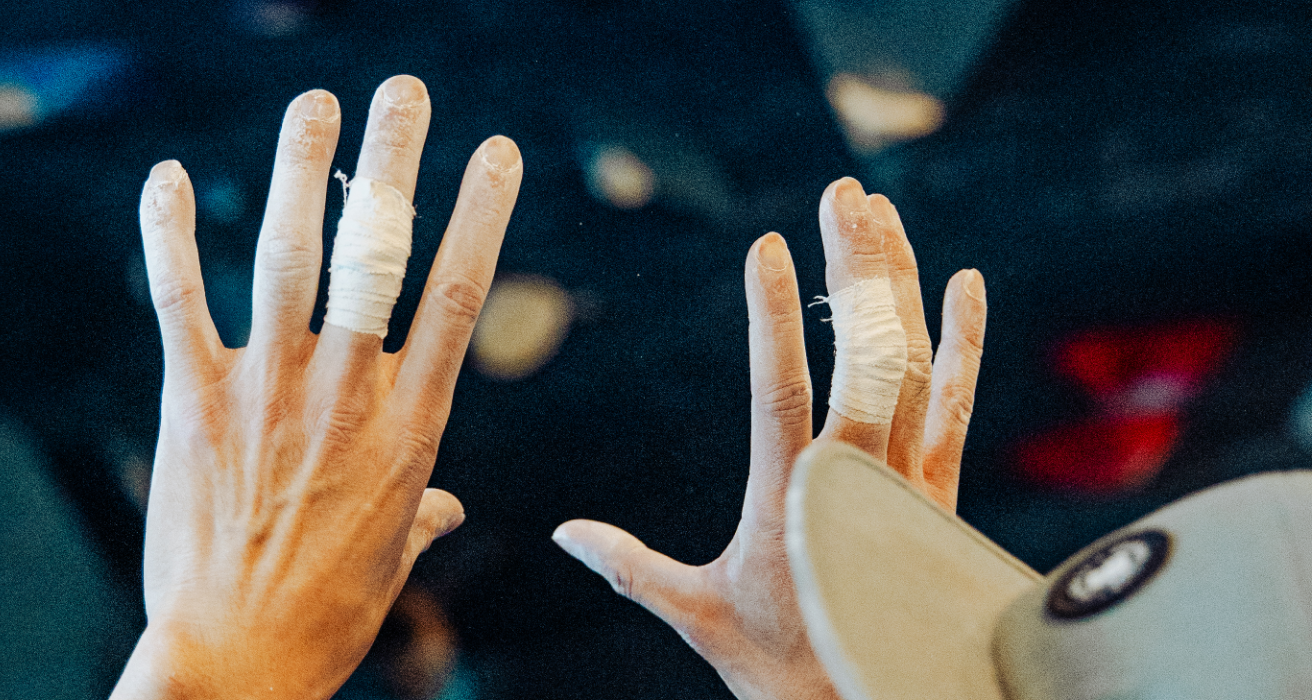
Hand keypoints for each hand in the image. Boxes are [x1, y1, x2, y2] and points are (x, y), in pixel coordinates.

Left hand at [112, 76, 522, 699]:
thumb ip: (420, 516)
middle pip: (381, 252)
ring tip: (315, 102)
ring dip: (302, 168)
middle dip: (396, 159)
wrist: (232, 663)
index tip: (498, 152)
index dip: (481, 213)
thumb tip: (446, 506)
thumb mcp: (391, 565)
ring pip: (289, 254)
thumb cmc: (323, 619)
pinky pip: (181, 298)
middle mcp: (346, 391)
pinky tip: (170, 176)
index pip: (461, 296)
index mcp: (411, 427)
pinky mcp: (190, 400)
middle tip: (405, 91)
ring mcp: (266, 388)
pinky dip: (172, 232)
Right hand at [551, 178, 987, 699]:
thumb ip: (632, 567)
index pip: (782, 392)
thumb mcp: (696, 615)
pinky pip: (957, 404)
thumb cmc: (782, 667)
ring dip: (896, 282)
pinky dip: (963, 342)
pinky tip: (964, 279)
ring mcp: (907, 480)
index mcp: (791, 501)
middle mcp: (858, 480)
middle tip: (841, 194)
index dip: (775, 318)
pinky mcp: (937, 489)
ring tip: (876, 210)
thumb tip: (564, 533)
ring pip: (911, 365)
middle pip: (865, 356)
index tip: (766, 247)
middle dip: (853, 267)